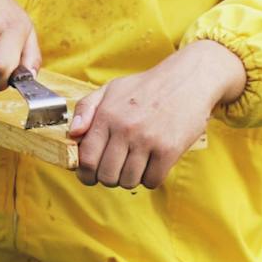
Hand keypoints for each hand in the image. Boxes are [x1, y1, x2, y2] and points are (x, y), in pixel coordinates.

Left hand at [68, 41, 247, 189]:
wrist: (188, 79)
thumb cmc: (146, 87)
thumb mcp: (110, 89)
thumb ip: (85, 109)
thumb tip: (73, 133)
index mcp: (107, 115)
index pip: (87, 159)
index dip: (85, 174)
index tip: (90, 176)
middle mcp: (125, 128)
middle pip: (106, 176)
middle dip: (108, 179)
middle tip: (115, 170)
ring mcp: (148, 140)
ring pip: (129, 182)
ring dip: (130, 179)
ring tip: (135, 164)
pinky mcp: (170, 149)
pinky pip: (152, 181)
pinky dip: (151, 178)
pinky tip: (152, 164)